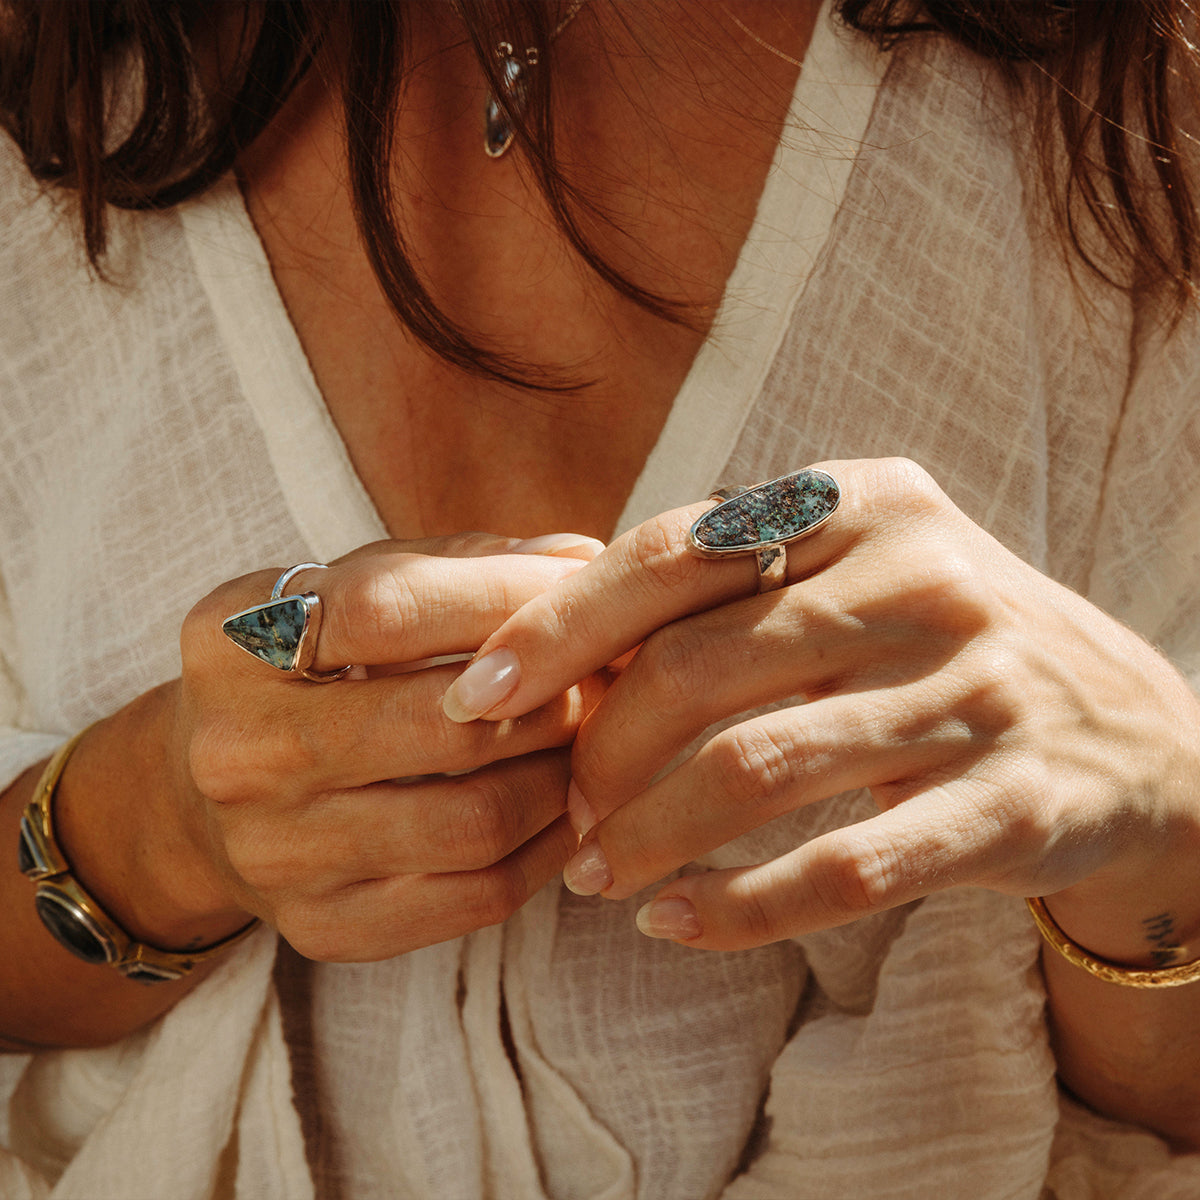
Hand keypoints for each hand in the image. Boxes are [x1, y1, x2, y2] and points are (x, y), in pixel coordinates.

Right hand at [156, 533, 606, 960]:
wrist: (206, 797)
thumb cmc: (314, 671)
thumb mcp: (353, 591)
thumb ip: (462, 566)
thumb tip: (585, 559)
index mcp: (234, 640)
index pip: (387, 607)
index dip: (505, 594)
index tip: (585, 583)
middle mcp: (238, 751)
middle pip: (444, 725)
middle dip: (554, 696)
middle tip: (605, 677)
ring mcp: (276, 852)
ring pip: (474, 821)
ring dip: (562, 777)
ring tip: (593, 742)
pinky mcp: (323, 926)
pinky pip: (477, 898)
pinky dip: (548, 850)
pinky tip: (567, 809)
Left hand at [440, 459, 1199, 959]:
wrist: (1130, 730)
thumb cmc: (939, 644)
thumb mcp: (853, 571)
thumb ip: (727, 586)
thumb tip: (559, 647)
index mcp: (862, 500)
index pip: (670, 553)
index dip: (558, 626)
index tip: (476, 694)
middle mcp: (921, 578)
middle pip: (696, 667)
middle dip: (598, 753)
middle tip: (563, 812)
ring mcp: (975, 689)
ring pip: (755, 769)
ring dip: (648, 834)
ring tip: (595, 875)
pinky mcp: (1013, 801)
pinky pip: (844, 867)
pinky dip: (739, 905)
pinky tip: (676, 924)